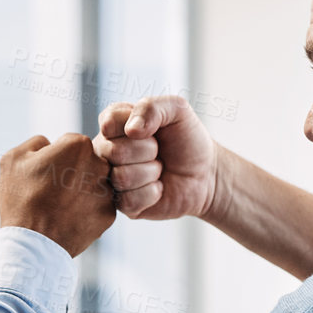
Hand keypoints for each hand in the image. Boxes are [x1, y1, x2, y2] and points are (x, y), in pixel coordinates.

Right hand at [0, 132, 115, 257]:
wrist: (32, 243)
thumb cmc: (21, 198)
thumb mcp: (14, 158)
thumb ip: (36, 142)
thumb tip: (50, 145)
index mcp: (78, 146)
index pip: (70, 142)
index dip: (55, 156)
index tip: (45, 172)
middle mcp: (99, 165)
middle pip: (87, 162)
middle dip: (72, 172)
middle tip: (51, 190)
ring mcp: (106, 192)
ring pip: (93, 184)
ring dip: (80, 191)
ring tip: (58, 207)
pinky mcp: (109, 215)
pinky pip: (97, 206)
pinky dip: (85, 211)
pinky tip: (67, 218)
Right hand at [93, 96, 218, 220]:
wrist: (206, 173)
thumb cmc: (187, 139)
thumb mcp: (176, 110)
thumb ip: (151, 107)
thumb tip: (131, 130)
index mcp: (114, 125)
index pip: (108, 122)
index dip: (137, 127)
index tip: (153, 130)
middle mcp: (106, 152)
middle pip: (113, 151)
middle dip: (147, 150)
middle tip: (159, 151)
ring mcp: (112, 179)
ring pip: (121, 177)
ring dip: (151, 172)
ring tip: (159, 168)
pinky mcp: (122, 205)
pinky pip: (128, 200)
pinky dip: (152, 193)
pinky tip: (158, 187)